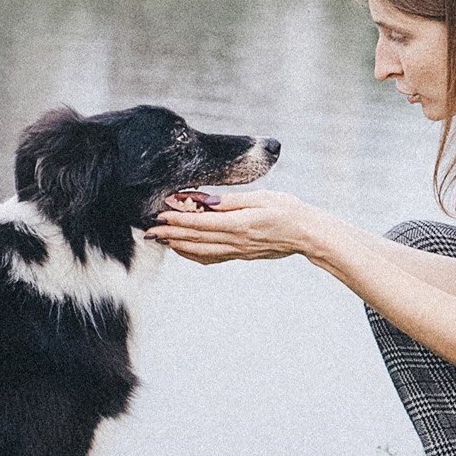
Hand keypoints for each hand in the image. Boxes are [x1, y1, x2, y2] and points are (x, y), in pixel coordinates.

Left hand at [147, 189, 320, 264]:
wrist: (307, 234)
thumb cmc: (288, 210)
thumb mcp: (261, 197)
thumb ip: (231, 200)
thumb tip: (204, 199)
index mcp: (240, 224)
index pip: (201, 223)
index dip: (178, 220)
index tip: (160, 215)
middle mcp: (236, 241)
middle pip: (195, 239)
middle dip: (170, 235)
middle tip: (149, 231)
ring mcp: (238, 251)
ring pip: (200, 251)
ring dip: (178, 246)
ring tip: (160, 240)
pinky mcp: (240, 255)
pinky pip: (212, 258)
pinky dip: (193, 254)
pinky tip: (183, 249)